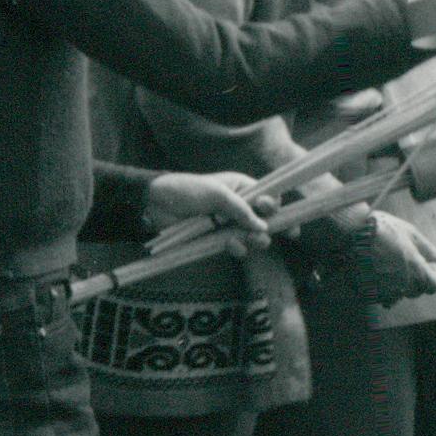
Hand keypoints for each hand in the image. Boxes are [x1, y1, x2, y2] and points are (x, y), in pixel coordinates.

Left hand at [145, 172, 276, 250]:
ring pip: (252, 236)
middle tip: (263, 234)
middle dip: (268, 228)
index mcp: (242, 188)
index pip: (268, 197)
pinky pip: (236, 247)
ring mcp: (228, 224)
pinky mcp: (217, 240)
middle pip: (264, 220)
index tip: (278, 216)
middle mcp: (239, 206)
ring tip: (249, 241)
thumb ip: (241, 209)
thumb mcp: (217, 194)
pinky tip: (230, 246)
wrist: (156, 205)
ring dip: (253, 240)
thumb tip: (264, 226)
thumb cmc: (187, 190)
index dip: (275, 207)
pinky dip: (236, 248)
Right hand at [356, 210, 435, 302]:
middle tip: (404, 260)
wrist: (350, 235)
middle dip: (415, 278)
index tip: (425, 264)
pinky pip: (381, 295)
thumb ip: (427, 248)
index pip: (434, 286)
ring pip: (398, 294)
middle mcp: (403, 286)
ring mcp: (385, 292)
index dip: (433, 275)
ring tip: (387, 264)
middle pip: (416, 290)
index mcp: (417, 271)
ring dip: (397, 283)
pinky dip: (381, 287)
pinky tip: (375, 270)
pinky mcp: (370, 294)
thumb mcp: (409, 232)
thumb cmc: (383, 230)